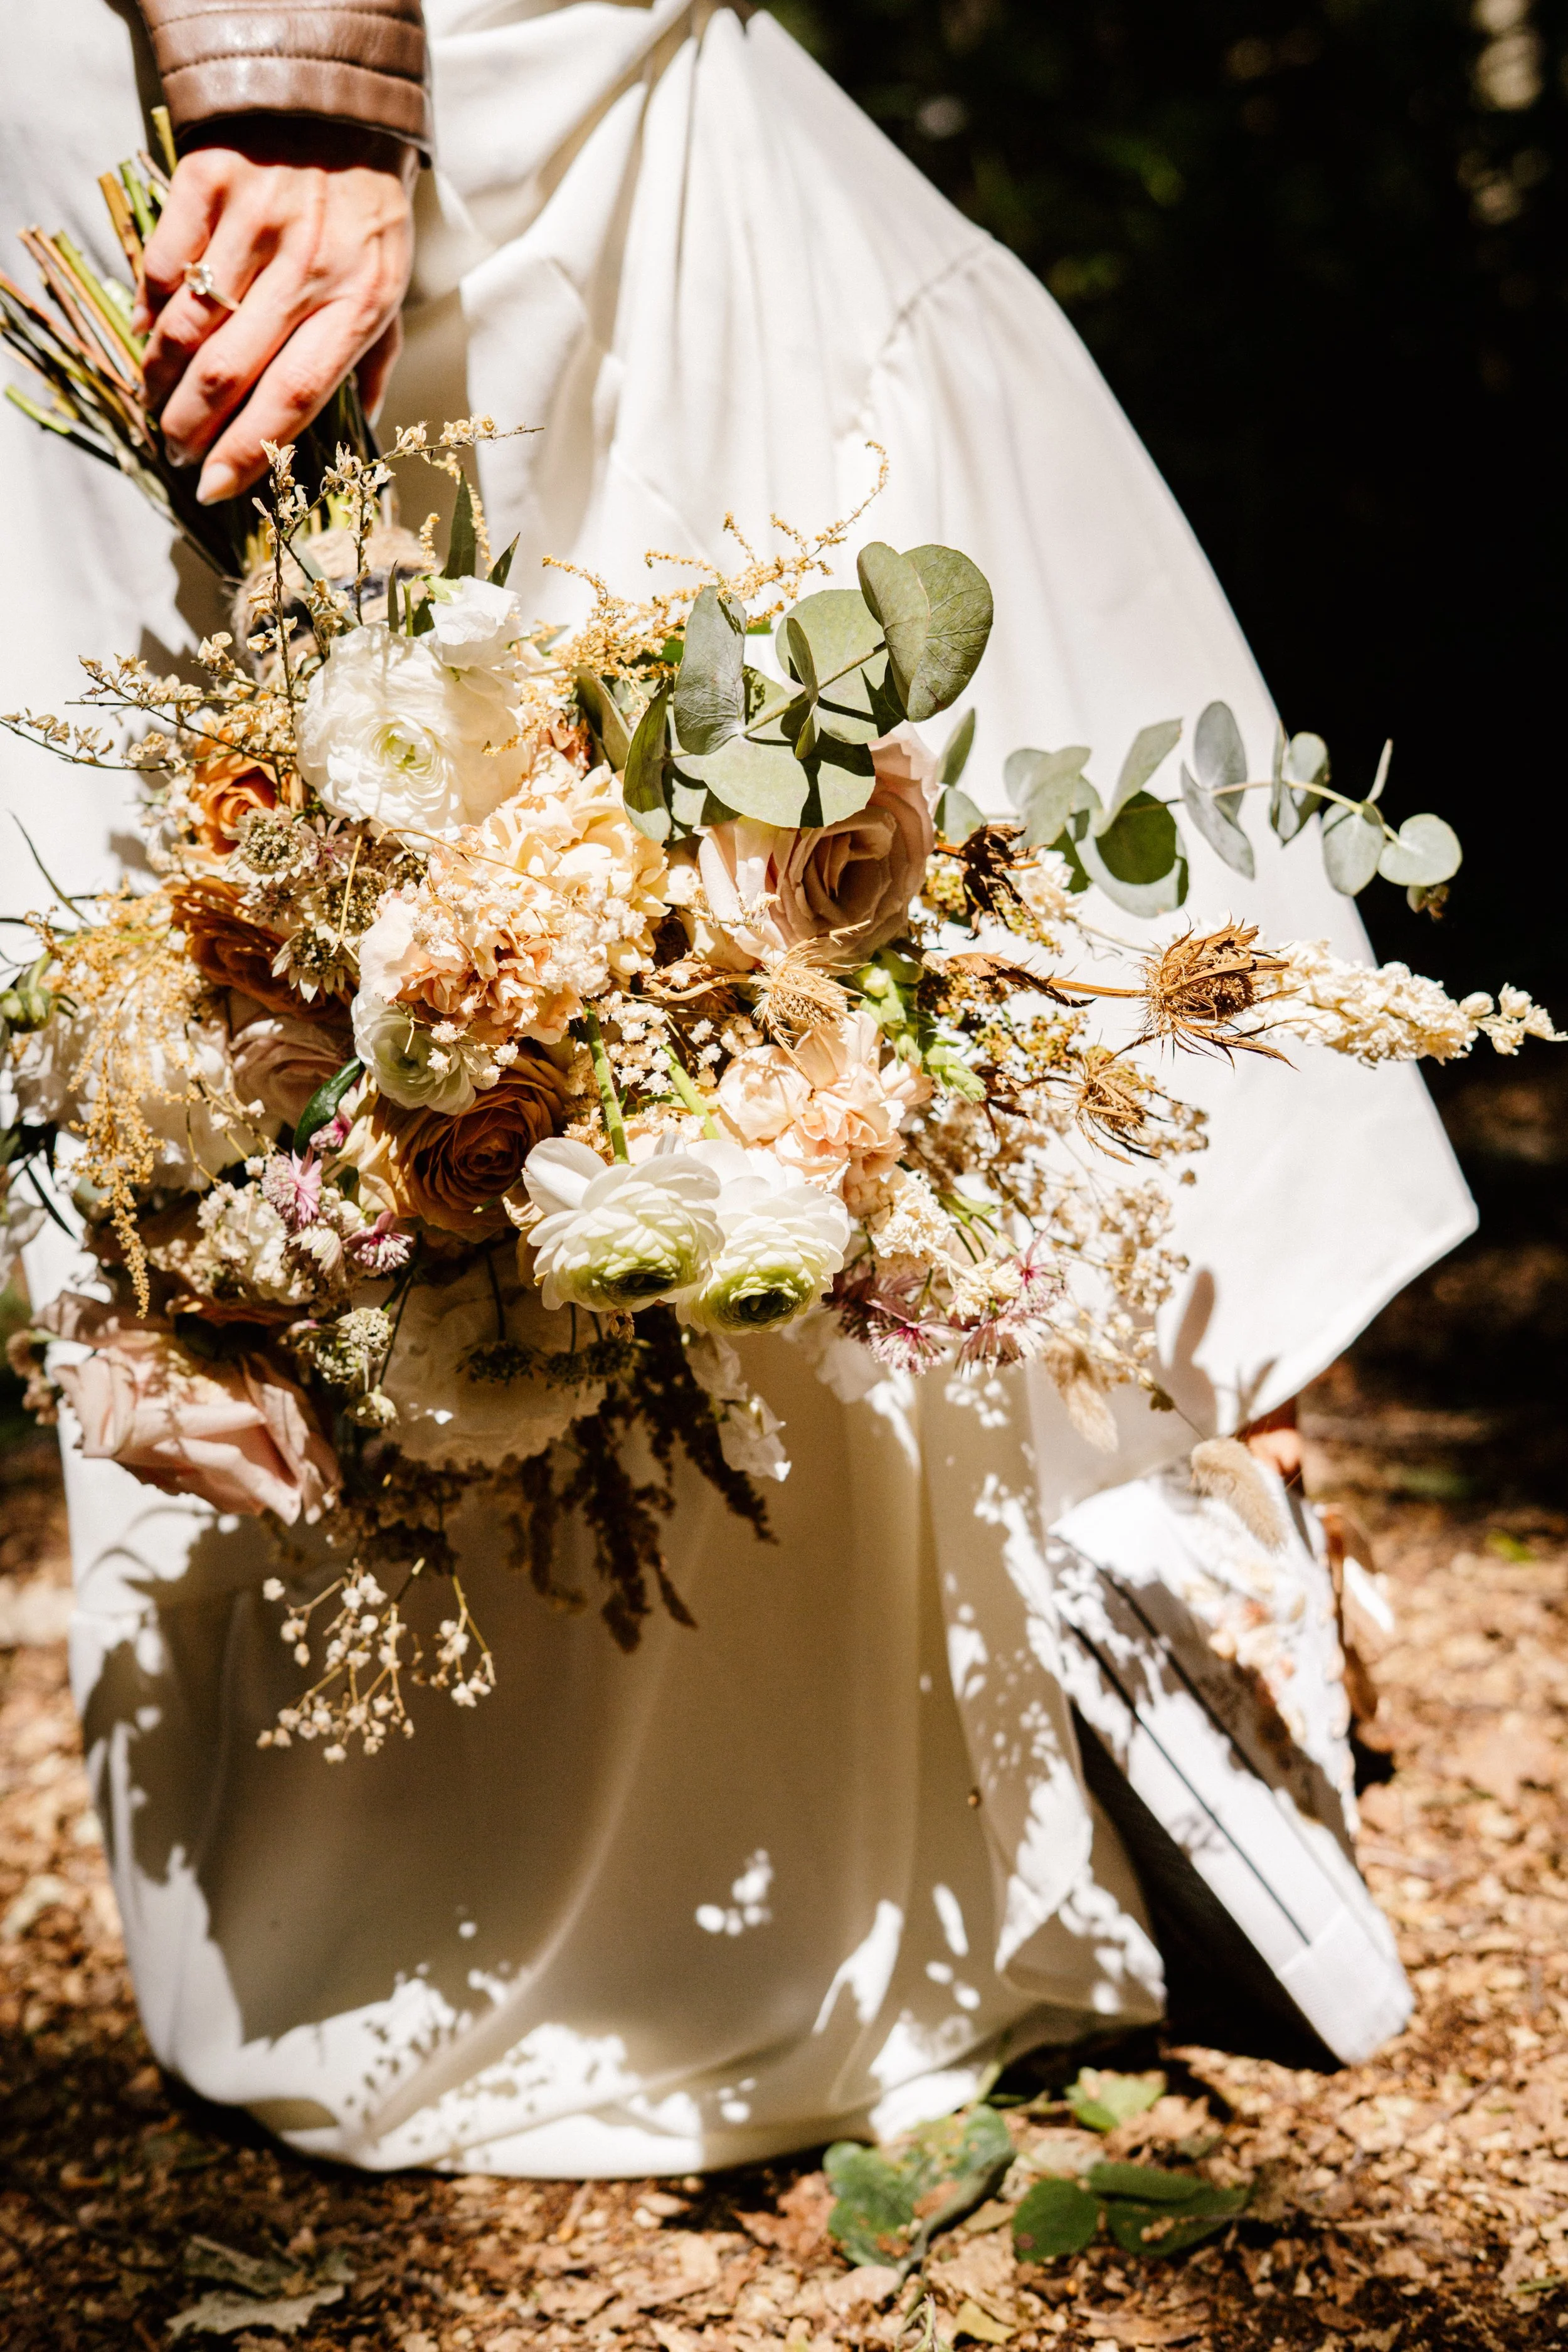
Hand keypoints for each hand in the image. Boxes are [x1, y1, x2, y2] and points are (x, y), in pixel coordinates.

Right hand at [134, 121, 416, 505]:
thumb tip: (359, 436)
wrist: (342, 107)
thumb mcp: (392, 291)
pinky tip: (149, 333)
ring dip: (160, 375)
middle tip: (176, 449)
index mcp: (356, 306)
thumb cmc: (371, 214)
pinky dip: (149, 305)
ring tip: (156, 403)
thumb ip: (373, 362)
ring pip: (188, 322)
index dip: (247, 451)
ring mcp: (255, 222)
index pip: (293, 398)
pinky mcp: (212, 182)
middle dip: (191, 425)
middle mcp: (306, 268)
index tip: (214, 487)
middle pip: (229, 370)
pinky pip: (165, 261)